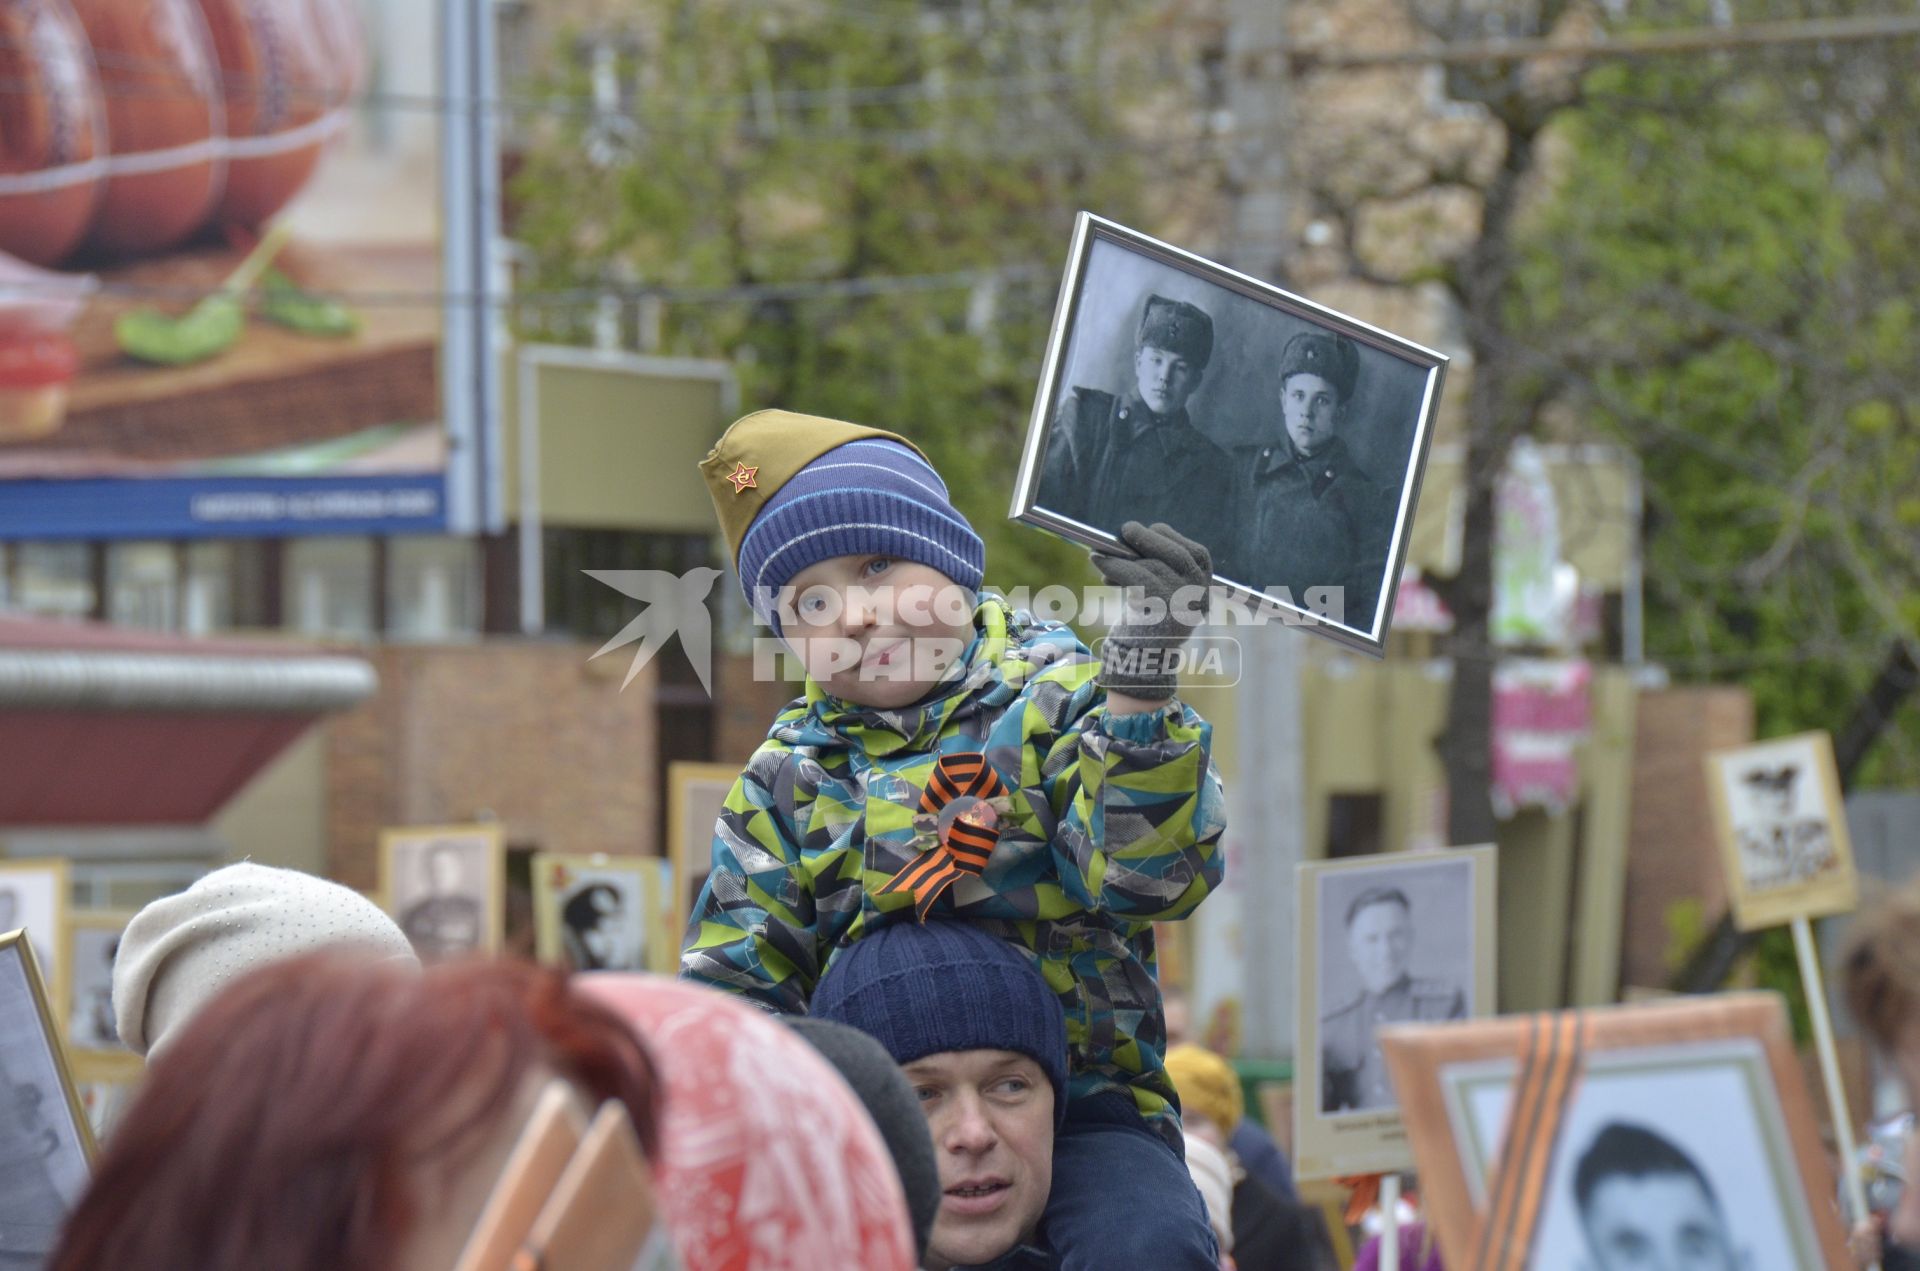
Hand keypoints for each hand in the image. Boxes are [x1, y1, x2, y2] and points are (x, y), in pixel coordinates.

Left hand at [1089, 521, 1214, 700]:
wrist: (1142, 660)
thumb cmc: (1149, 620)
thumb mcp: (1163, 592)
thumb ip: (1156, 566)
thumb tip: (1127, 537)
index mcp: (1205, 588)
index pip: (1196, 553)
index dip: (1170, 538)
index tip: (1151, 530)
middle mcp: (1200, 596)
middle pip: (1176, 555)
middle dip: (1147, 539)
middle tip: (1125, 530)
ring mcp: (1183, 605)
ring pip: (1152, 567)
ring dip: (1122, 556)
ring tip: (1099, 555)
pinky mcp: (1161, 611)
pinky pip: (1136, 578)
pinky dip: (1114, 566)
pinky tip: (1098, 561)